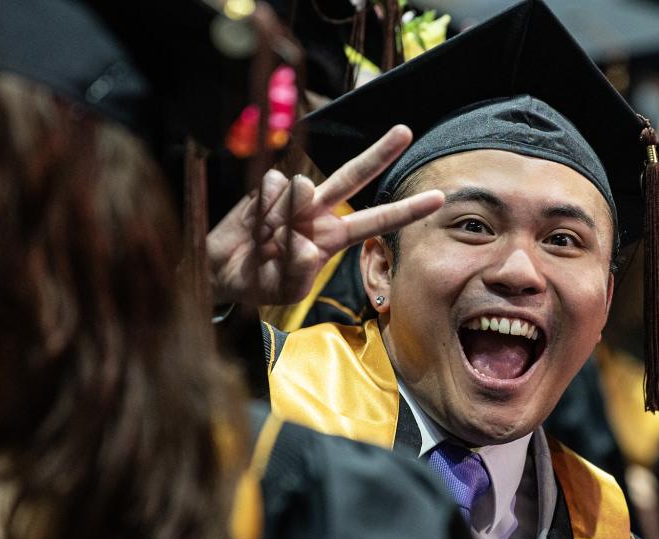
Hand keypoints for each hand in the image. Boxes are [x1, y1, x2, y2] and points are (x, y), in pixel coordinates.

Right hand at [207, 125, 443, 305]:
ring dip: (279, 219)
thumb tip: (306, 243)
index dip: (407, 210)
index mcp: (333, 239)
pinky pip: (270, 188)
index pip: (376, 221)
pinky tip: (253, 226)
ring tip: (264, 242)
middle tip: (405, 131)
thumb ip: (300, 269)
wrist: (219, 272)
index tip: (439, 197)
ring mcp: (293, 198)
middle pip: (352, 177)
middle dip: (379, 153)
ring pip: (301, 187)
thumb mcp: (286, 288)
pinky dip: (260, 210)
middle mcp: (318, 213)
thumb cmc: (259, 283)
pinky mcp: (265, 188)